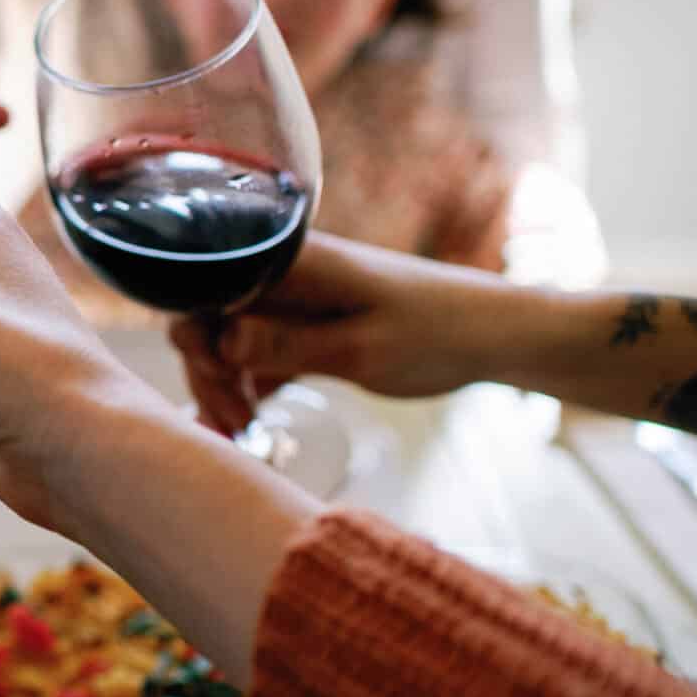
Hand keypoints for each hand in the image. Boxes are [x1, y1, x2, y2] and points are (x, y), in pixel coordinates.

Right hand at [168, 232, 508, 433]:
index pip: (205, 288)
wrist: (500, 334)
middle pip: (210, 316)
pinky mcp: (310, 323)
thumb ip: (286, 343)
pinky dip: (250, 384)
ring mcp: (296, 298)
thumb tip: (218, 340)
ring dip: (227, 384)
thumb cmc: (439, 334)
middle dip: (209, 373)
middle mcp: (283, 273)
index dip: (197, 341)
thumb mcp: (361, 349)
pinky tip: (254, 422)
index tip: (221, 390)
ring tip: (243, 433)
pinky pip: (259, 350)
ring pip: (230, 337)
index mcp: (290, 263)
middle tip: (233, 428)